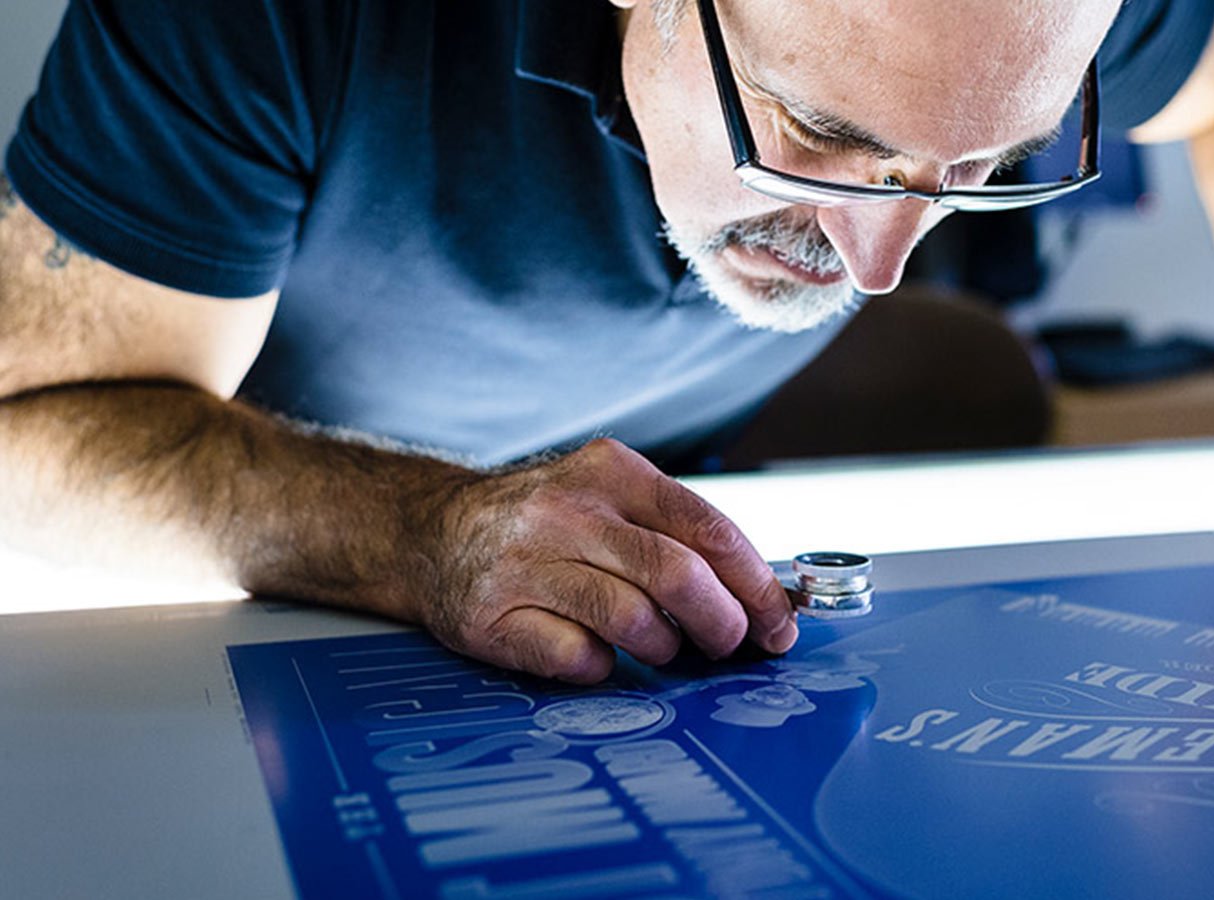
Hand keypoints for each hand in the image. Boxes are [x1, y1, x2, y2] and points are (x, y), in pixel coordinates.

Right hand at [410, 438, 797, 682]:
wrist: (432, 532)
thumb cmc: (546, 525)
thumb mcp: (610, 500)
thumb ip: (677, 536)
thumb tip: (764, 599)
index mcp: (612, 472)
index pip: (707, 526)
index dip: (755, 583)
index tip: (779, 622)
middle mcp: (567, 510)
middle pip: (676, 573)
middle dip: (722, 622)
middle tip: (731, 646)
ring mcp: (525, 562)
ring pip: (632, 619)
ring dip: (666, 648)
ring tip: (664, 650)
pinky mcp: (491, 615)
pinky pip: (576, 656)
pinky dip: (603, 667)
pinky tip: (599, 656)